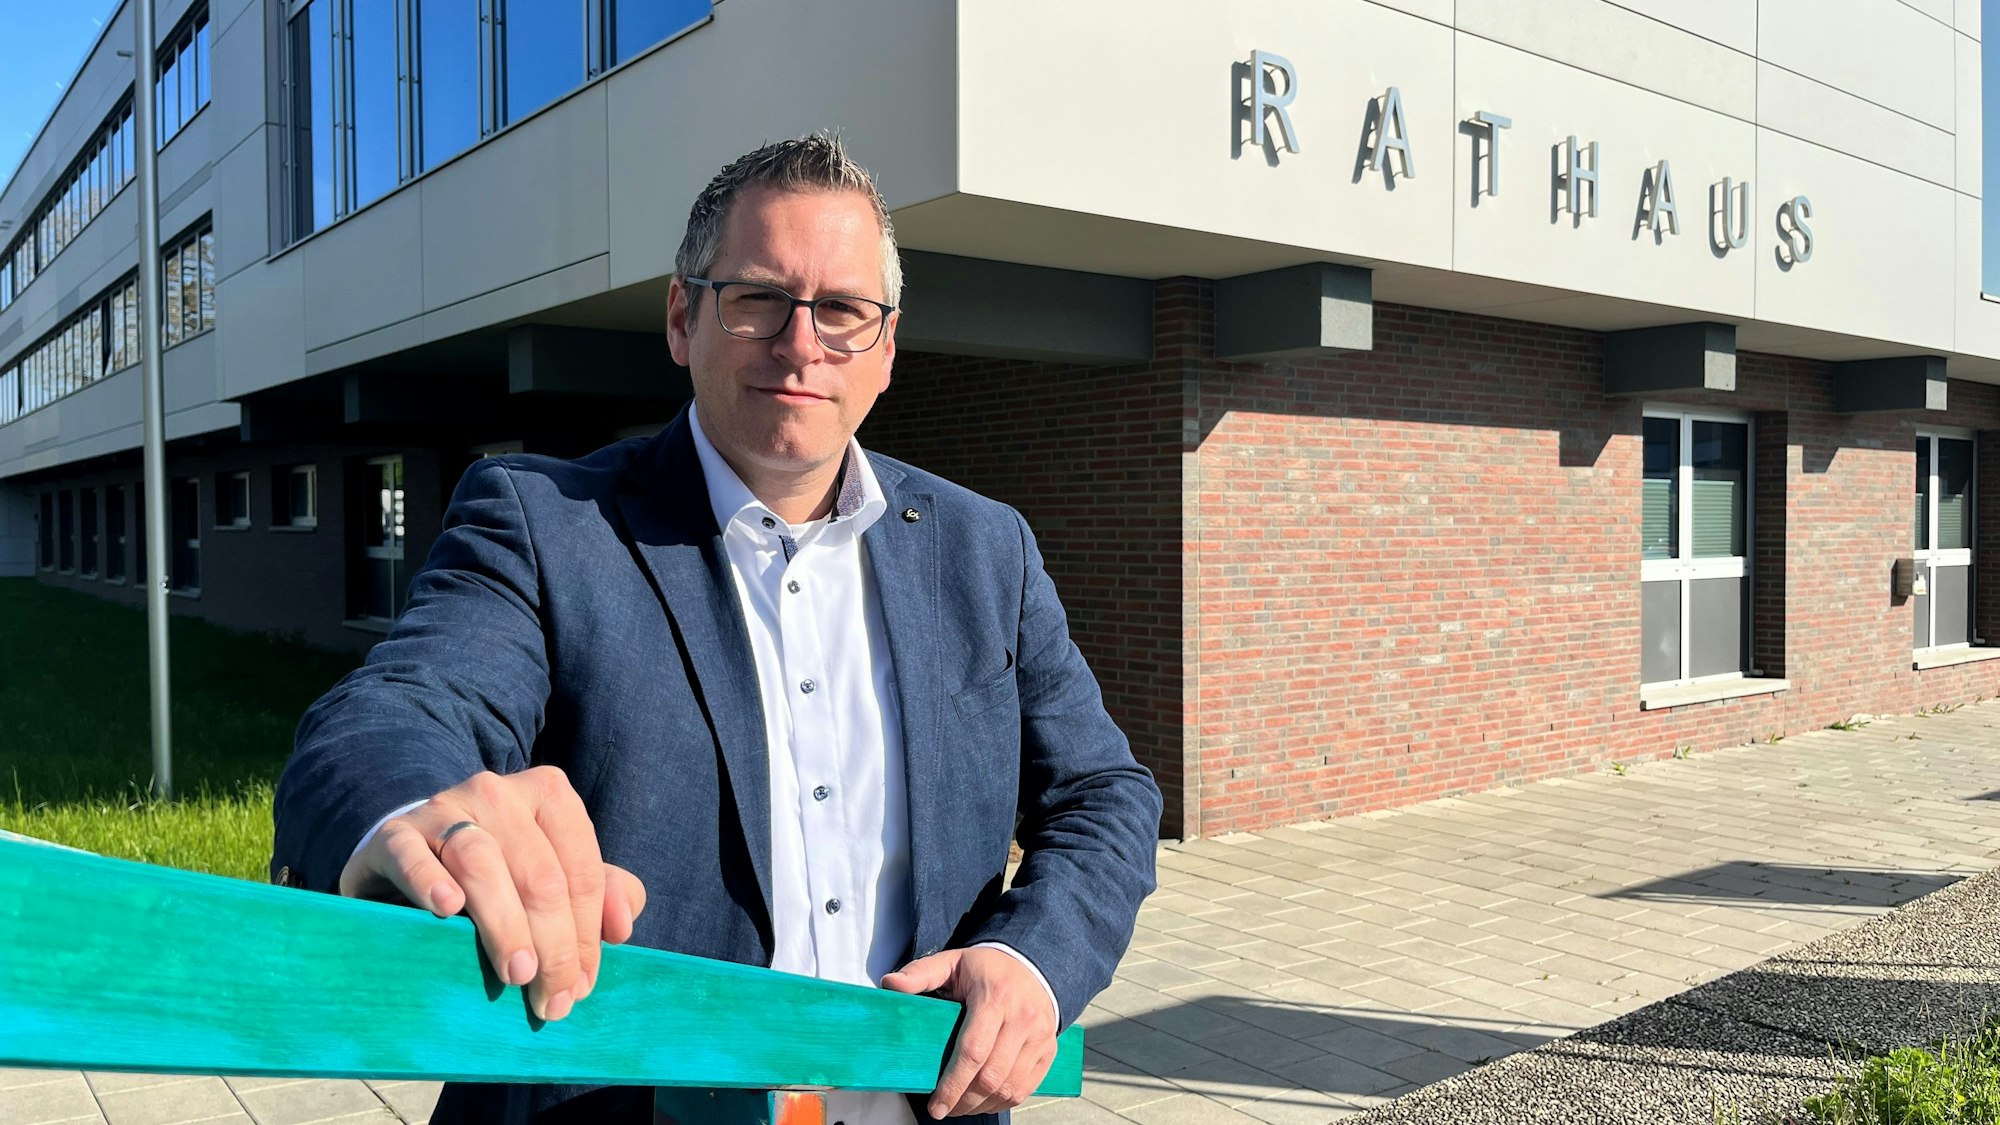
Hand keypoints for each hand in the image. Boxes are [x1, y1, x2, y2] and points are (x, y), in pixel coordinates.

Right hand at [337, 766, 647, 1021]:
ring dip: (504, 925)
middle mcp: (498, 793)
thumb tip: (621, 928)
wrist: (411, 854)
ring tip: (516, 973)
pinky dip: (430, 881)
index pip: (581, 869)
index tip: (582, 986)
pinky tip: (446, 909)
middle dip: (552, 944)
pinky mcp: (395, 834)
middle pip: (538, 874)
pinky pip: (413, 855)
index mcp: (548, 796)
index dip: (587, 933)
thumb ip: (600, 893)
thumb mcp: (555, 874)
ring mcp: (443, 808)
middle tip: (551, 998)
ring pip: (482, 863)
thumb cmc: (498, 871)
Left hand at [881, 947, 1056, 1117]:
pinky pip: (1026, 1088)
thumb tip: (890, 984)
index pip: (973, 1051)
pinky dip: (1002, 1102)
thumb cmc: (985, 968)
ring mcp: (1039, 1036)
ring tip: (959, 1107)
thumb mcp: (952, 962)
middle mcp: (1022, 1018)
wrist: (1032, 965)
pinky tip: (982, 1102)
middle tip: (943, 1109)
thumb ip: (921, 973)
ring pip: (1009, 1087)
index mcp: (995, 997)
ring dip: (981, 1105)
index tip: (935, 1105)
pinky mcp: (1048, 1050)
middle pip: (991, 1076)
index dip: (952, 1084)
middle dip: (963, 1100)